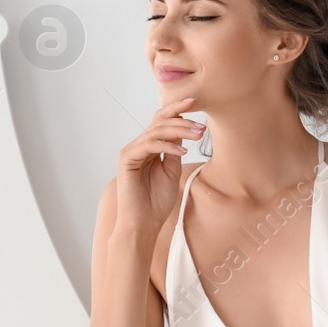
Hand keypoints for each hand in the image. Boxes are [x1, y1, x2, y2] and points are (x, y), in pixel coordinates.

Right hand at [113, 95, 204, 233]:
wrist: (143, 224)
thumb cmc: (156, 202)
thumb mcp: (172, 171)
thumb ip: (174, 151)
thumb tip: (183, 132)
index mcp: (148, 147)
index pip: (162, 122)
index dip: (177, 110)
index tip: (195, 103)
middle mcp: (138, 146)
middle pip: (159, 122)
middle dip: (182, 120)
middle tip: (201, 127)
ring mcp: (131, 151)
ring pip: (155, 131)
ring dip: (179, 130)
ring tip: (197, 135)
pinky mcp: (126, 159)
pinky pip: (149, 145)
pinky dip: (167, 145)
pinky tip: (182, 151)